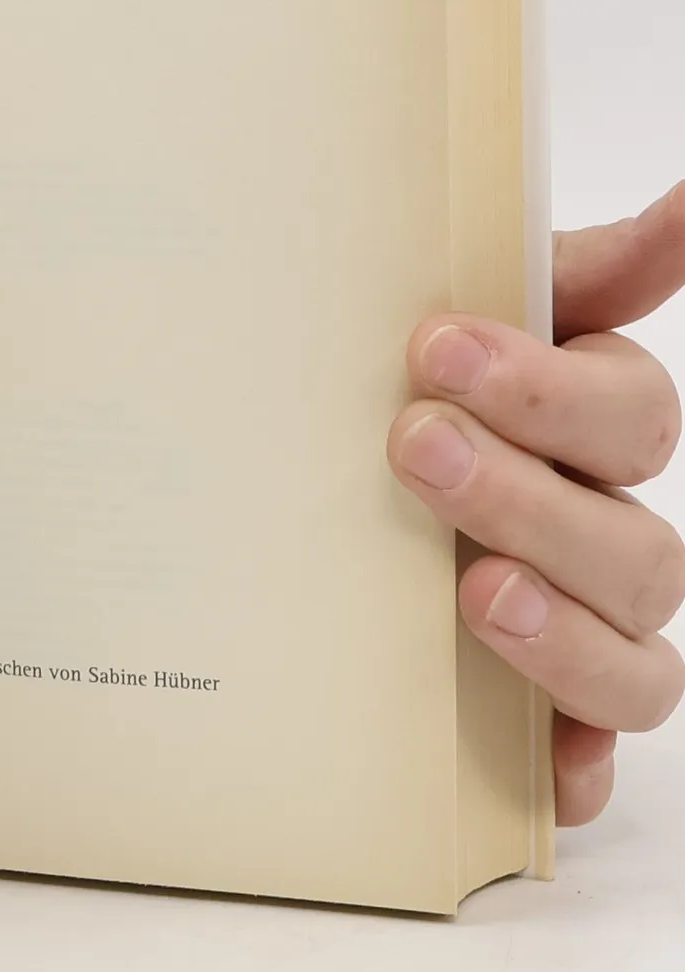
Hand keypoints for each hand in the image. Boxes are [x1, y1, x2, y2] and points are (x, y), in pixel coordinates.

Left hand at [389, 185, 684, 826]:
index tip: (434, 346)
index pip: (629, 413)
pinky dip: (576, 765)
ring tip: (472, 589)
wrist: (321, 506)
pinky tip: (547, 762)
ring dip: (560, 627)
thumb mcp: (460, 336)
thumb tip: (681, 207)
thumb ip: (563, 278)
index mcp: (589, 437)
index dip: (547, 386)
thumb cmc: (407, 408)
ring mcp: (585, 639)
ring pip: (634, 659)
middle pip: (626, 539)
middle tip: (413, 446)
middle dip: (523, 491)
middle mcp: (604, 538)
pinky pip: (590, 764)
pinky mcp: (547, 730)